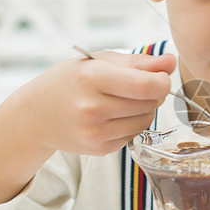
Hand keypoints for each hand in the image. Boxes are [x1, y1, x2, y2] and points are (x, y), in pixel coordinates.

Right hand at [6, 49, 175, 154]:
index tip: (159, 77)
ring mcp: (95, 132)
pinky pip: (134, 135)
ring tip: (124, 100)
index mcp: (92, 77)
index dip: (162, 81)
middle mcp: (92, 108)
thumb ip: (140, 62)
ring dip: (145, 110)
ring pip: (145, 120)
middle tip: (137, 87)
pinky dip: (132, 124)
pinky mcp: (99, 149)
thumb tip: (172, 62)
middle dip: (154, 94)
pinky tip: (113, 116)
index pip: (146, 85)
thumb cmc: (71, 81)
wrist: (36, 114)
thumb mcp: (100, 61)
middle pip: (150, 103)